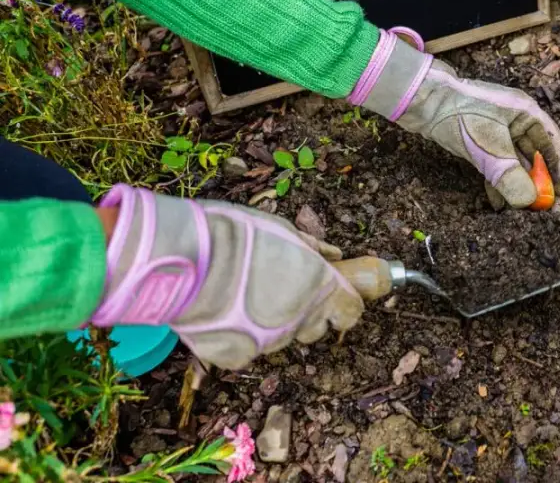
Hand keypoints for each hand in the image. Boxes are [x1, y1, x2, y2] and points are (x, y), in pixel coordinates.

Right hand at [91, 185, 363, 369]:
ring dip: (270, 322)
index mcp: (319, 286)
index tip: (336, 296)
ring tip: (240, 295)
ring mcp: (269, 342)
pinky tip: (221, 312)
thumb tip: (335, 254)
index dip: (345, 304)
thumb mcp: (281, 229)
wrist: (181, 258)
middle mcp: (300, 318)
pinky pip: (247, 349)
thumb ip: (312, 248)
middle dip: (307, 313)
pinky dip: (239, 336)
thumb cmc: (234, 234)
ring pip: (280, 337)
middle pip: (316, 327)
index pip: (352, 311)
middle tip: (279, 290)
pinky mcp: (237, 356)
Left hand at [348, 28, 559, 207]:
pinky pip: (498, 164)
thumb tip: (528, 202)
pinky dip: (500, 182)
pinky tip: (499, 204)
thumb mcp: (488, 147)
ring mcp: (498, 130)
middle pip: (536, 156)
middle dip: (540, 184)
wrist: (420, 100)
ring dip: (519, 186)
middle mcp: (517, 120)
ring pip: (516, 163)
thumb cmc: (459, 114)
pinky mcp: (481, 140)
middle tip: (545, 211)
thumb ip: (510, 175)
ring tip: (522, 213)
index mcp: (526, 113)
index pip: (554, 144)